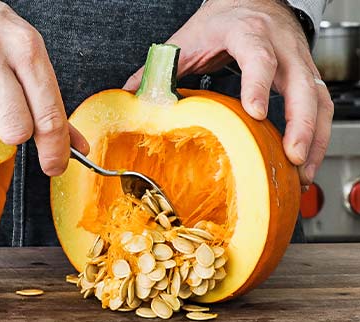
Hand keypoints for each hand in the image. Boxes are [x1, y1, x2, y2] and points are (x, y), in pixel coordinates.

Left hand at [123, 0, 332, 186]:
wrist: (252, 0)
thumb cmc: (223, 20)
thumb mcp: (189, 38)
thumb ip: (162, 67)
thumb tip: (131, 93)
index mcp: (248, 34)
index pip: (259, 58)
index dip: (258, 85)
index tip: (256, 113)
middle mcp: (282, 47)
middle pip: (303, 84)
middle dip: (300, 124)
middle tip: (292, 156)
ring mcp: (300, 62)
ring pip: (320, 100)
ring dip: (315, 138)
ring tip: (302, 172)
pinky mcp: (308, 76)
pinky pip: (322, 107)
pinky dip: (318, 136)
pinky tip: (306, 161)